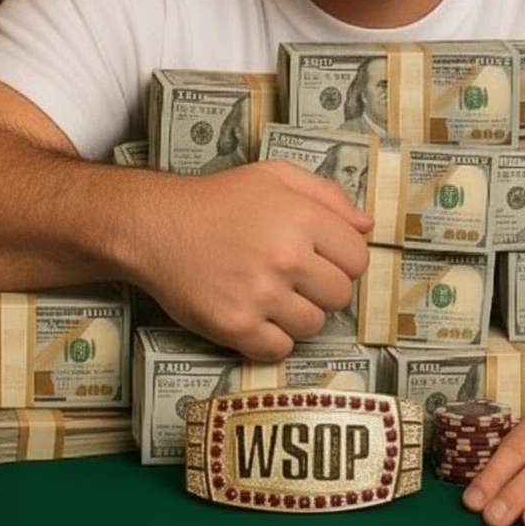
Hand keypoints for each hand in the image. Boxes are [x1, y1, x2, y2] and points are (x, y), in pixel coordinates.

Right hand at [128, 159, 371, 359]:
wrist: (157, 226)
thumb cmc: (219, 199)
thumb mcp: (276, 175)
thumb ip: (328, 195)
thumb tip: (367, 225)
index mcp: (303, 218)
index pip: (358, 259)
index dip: (344, 259)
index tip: (324, 258)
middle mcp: (286, 258)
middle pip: (340, 295)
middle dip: (323, 288)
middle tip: (296, 276)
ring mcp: (261, 295)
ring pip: (313, 326)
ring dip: (299, 314)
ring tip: (273, 294)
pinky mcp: (235, 326)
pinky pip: (280, 350)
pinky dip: (272, 339)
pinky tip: (257, 315)